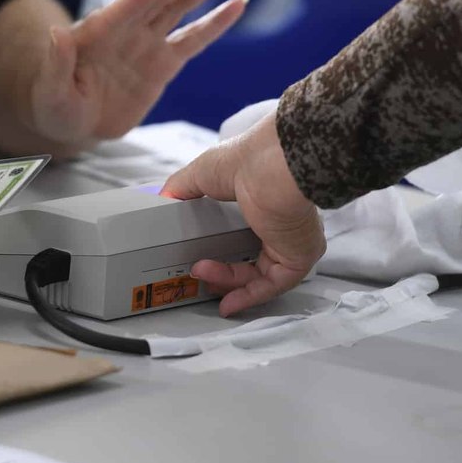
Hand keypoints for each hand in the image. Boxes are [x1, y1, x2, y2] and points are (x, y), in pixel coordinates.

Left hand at [31, 0, 247, 144]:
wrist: (73, 121)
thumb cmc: (55, 105)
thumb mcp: (50, 90)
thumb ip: (56, 63)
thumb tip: (56, 33)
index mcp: (95, 35)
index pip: (119, 12)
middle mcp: (124, 32)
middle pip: (153, 3)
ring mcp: (146, 44)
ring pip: (176, 13)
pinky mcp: (164, 64)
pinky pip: (194, 40)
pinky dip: (216, 23)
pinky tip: (237, 5)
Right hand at [161, 113, 324, 316]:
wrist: (271, 167)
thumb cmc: (245, 160)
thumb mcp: (200, 172)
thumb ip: (180, 188)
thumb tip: (163, 200)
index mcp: (265, 202)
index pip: (246, 233)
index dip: (223, 248)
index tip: (200, 255)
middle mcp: (282, 224)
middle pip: (252, 259)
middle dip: (224, 272)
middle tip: (199, 273)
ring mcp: (292, 243)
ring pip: (260, 275)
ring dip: (228, 281)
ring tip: (201, 275)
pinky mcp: (298, 259)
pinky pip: (272, 286)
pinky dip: (248, 297)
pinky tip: (227, 302)